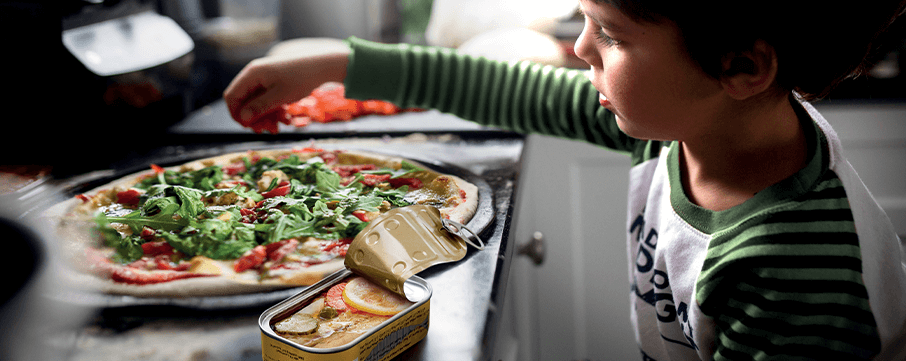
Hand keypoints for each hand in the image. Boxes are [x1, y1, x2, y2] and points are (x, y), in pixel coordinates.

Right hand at [223, 38, 351, 126]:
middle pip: (244, 101)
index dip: (237, 114)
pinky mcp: (273, 82)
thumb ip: (259, 107)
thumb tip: (242, 119)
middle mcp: (254, 75)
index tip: (249, 128)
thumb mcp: (280, 97)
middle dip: (255, 118)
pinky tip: (287, 118)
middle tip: (269, 130)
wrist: (322, 65)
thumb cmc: (301, 79)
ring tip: (281, 127)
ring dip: (267, 117)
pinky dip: (275, 110)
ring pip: (257, 103)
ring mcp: (264, 78)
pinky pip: (268, 99)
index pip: (232, 96)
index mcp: (251, 74)